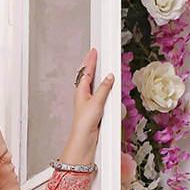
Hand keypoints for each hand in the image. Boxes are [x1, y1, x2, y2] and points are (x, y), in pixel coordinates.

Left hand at [61, 47, 115, 165]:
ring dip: (94, 74)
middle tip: (93, 54)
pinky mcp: (93, 109)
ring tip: (96, 65)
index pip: (86, 71)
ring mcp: (87, 102)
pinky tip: (102, 85)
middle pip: (87, 76)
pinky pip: (97, 93)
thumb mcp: (96, 102)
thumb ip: (104, 88)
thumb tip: (109, 77)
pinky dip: (99, 85)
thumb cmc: (85, 123)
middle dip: (90, 65)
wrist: (84, 139)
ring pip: (91, 84)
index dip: (90, 60)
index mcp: (81, 90)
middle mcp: (83, 95)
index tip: (93, 51)